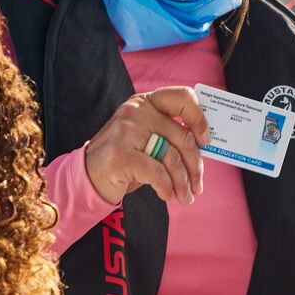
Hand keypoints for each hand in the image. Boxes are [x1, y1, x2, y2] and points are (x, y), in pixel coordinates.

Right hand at [84, 86, 210, 206]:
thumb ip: (171, 135)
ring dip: (183, 183)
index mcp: (146, 103)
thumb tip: (204, 147)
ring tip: (186, 197)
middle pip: (183, 137)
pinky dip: (167, 188)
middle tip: (198, 186)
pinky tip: (167, 195)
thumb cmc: (126, 158)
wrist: (88, 176)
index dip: (200, 118)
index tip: (205, 140)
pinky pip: (158, 174)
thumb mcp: (148, 138)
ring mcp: (127, 131)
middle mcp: (137, 111)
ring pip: (172, 158)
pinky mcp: (121, 155)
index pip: (183, 97)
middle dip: (195, 166)